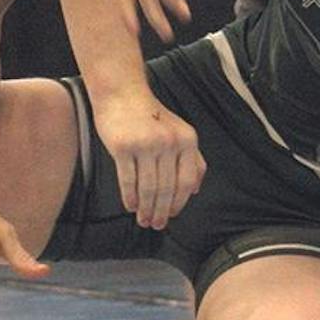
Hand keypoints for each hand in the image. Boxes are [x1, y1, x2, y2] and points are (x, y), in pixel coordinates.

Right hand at [93, 91, 205, 230]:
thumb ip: (192, 158)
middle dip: (161, 211)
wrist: (122, 94)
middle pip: (167, 187)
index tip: (173, 215)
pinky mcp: (123, 146)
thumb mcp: (179, 132)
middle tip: (156, 224)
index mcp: (187, 140)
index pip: (187, 180)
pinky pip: (128, 179)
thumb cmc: (151, 115)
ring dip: (145, 208)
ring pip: (148, 187)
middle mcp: (169, 142)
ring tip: (142, 219)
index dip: (180, 202)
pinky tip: (130, 205)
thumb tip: (196, 189)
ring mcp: (145, 144)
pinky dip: (129, 197)